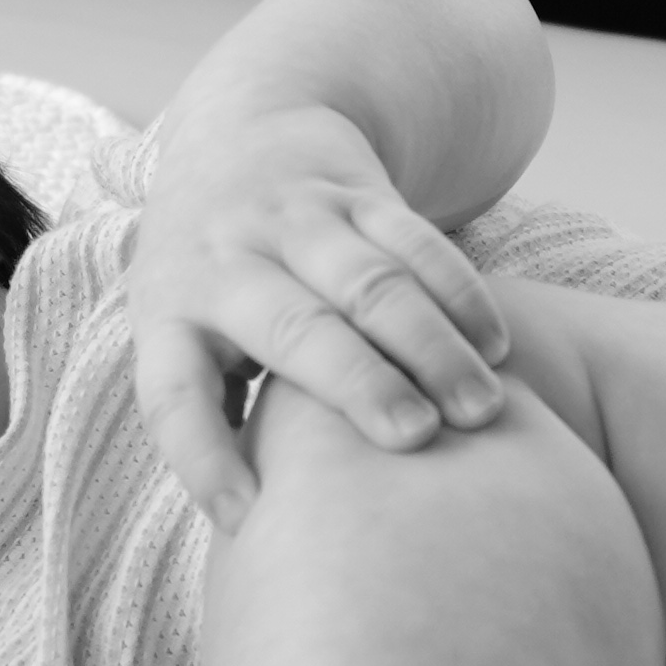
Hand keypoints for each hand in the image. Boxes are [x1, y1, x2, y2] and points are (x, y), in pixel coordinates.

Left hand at [129, 100, 512, 529]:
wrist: (241, 134)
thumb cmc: (213, 282)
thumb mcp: (180, 330)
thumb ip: (215, 409)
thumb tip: (263, 531)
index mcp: (168, 314)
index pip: (174, 395)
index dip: (205, 459)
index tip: (249, 520)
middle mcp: (225, 261)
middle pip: (295, 327)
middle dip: (357, 383)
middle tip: (414, 440)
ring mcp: (294, 220)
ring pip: (370, 281)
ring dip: (431, 345)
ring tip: (481, 409)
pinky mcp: (356, 191)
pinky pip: (415, 239)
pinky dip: (460, 292)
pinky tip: (496, 346)